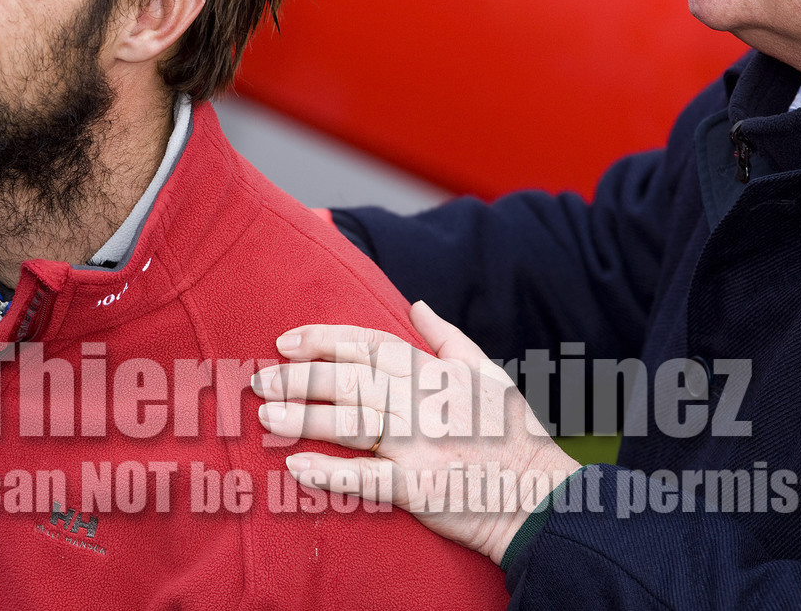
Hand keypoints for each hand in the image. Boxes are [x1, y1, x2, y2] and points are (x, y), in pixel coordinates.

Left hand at [252, 300, 578, 564]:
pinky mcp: (418, 488)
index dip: (324, 339)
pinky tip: (296, 468)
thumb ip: (447, 338)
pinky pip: (366, 478)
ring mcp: (419, 446)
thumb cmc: (513, 435)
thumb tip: (418, 304)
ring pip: (350, 423)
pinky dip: (330, 473)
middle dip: (300, 377)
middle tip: (261, 380)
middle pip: (350, 380)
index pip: (369, 345)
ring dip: (303, 418)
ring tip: (267, 417)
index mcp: (436, 373)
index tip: (286, 340)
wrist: (539, 497)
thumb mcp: (488, 374)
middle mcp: (423, 404)